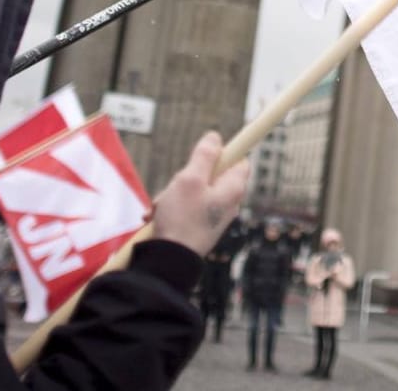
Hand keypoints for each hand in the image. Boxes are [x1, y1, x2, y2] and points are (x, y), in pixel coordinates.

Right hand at [151, 131, 248, 255]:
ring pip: (194, 190)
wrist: (169, 261)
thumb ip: (204, 155)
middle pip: (211, 174)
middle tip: (175, 186)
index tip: (205, 153)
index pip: (240, 160)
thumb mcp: (190, 179)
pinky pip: (186, 207)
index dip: (224, 152)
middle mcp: (227, 202)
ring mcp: (213, 215)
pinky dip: (171, 208)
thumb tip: (216, 137)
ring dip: (174, 193)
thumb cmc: (182, 219)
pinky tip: (157, 217)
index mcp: (233, 189)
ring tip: (162, 206)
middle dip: (187, 176)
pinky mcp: (199, 226)